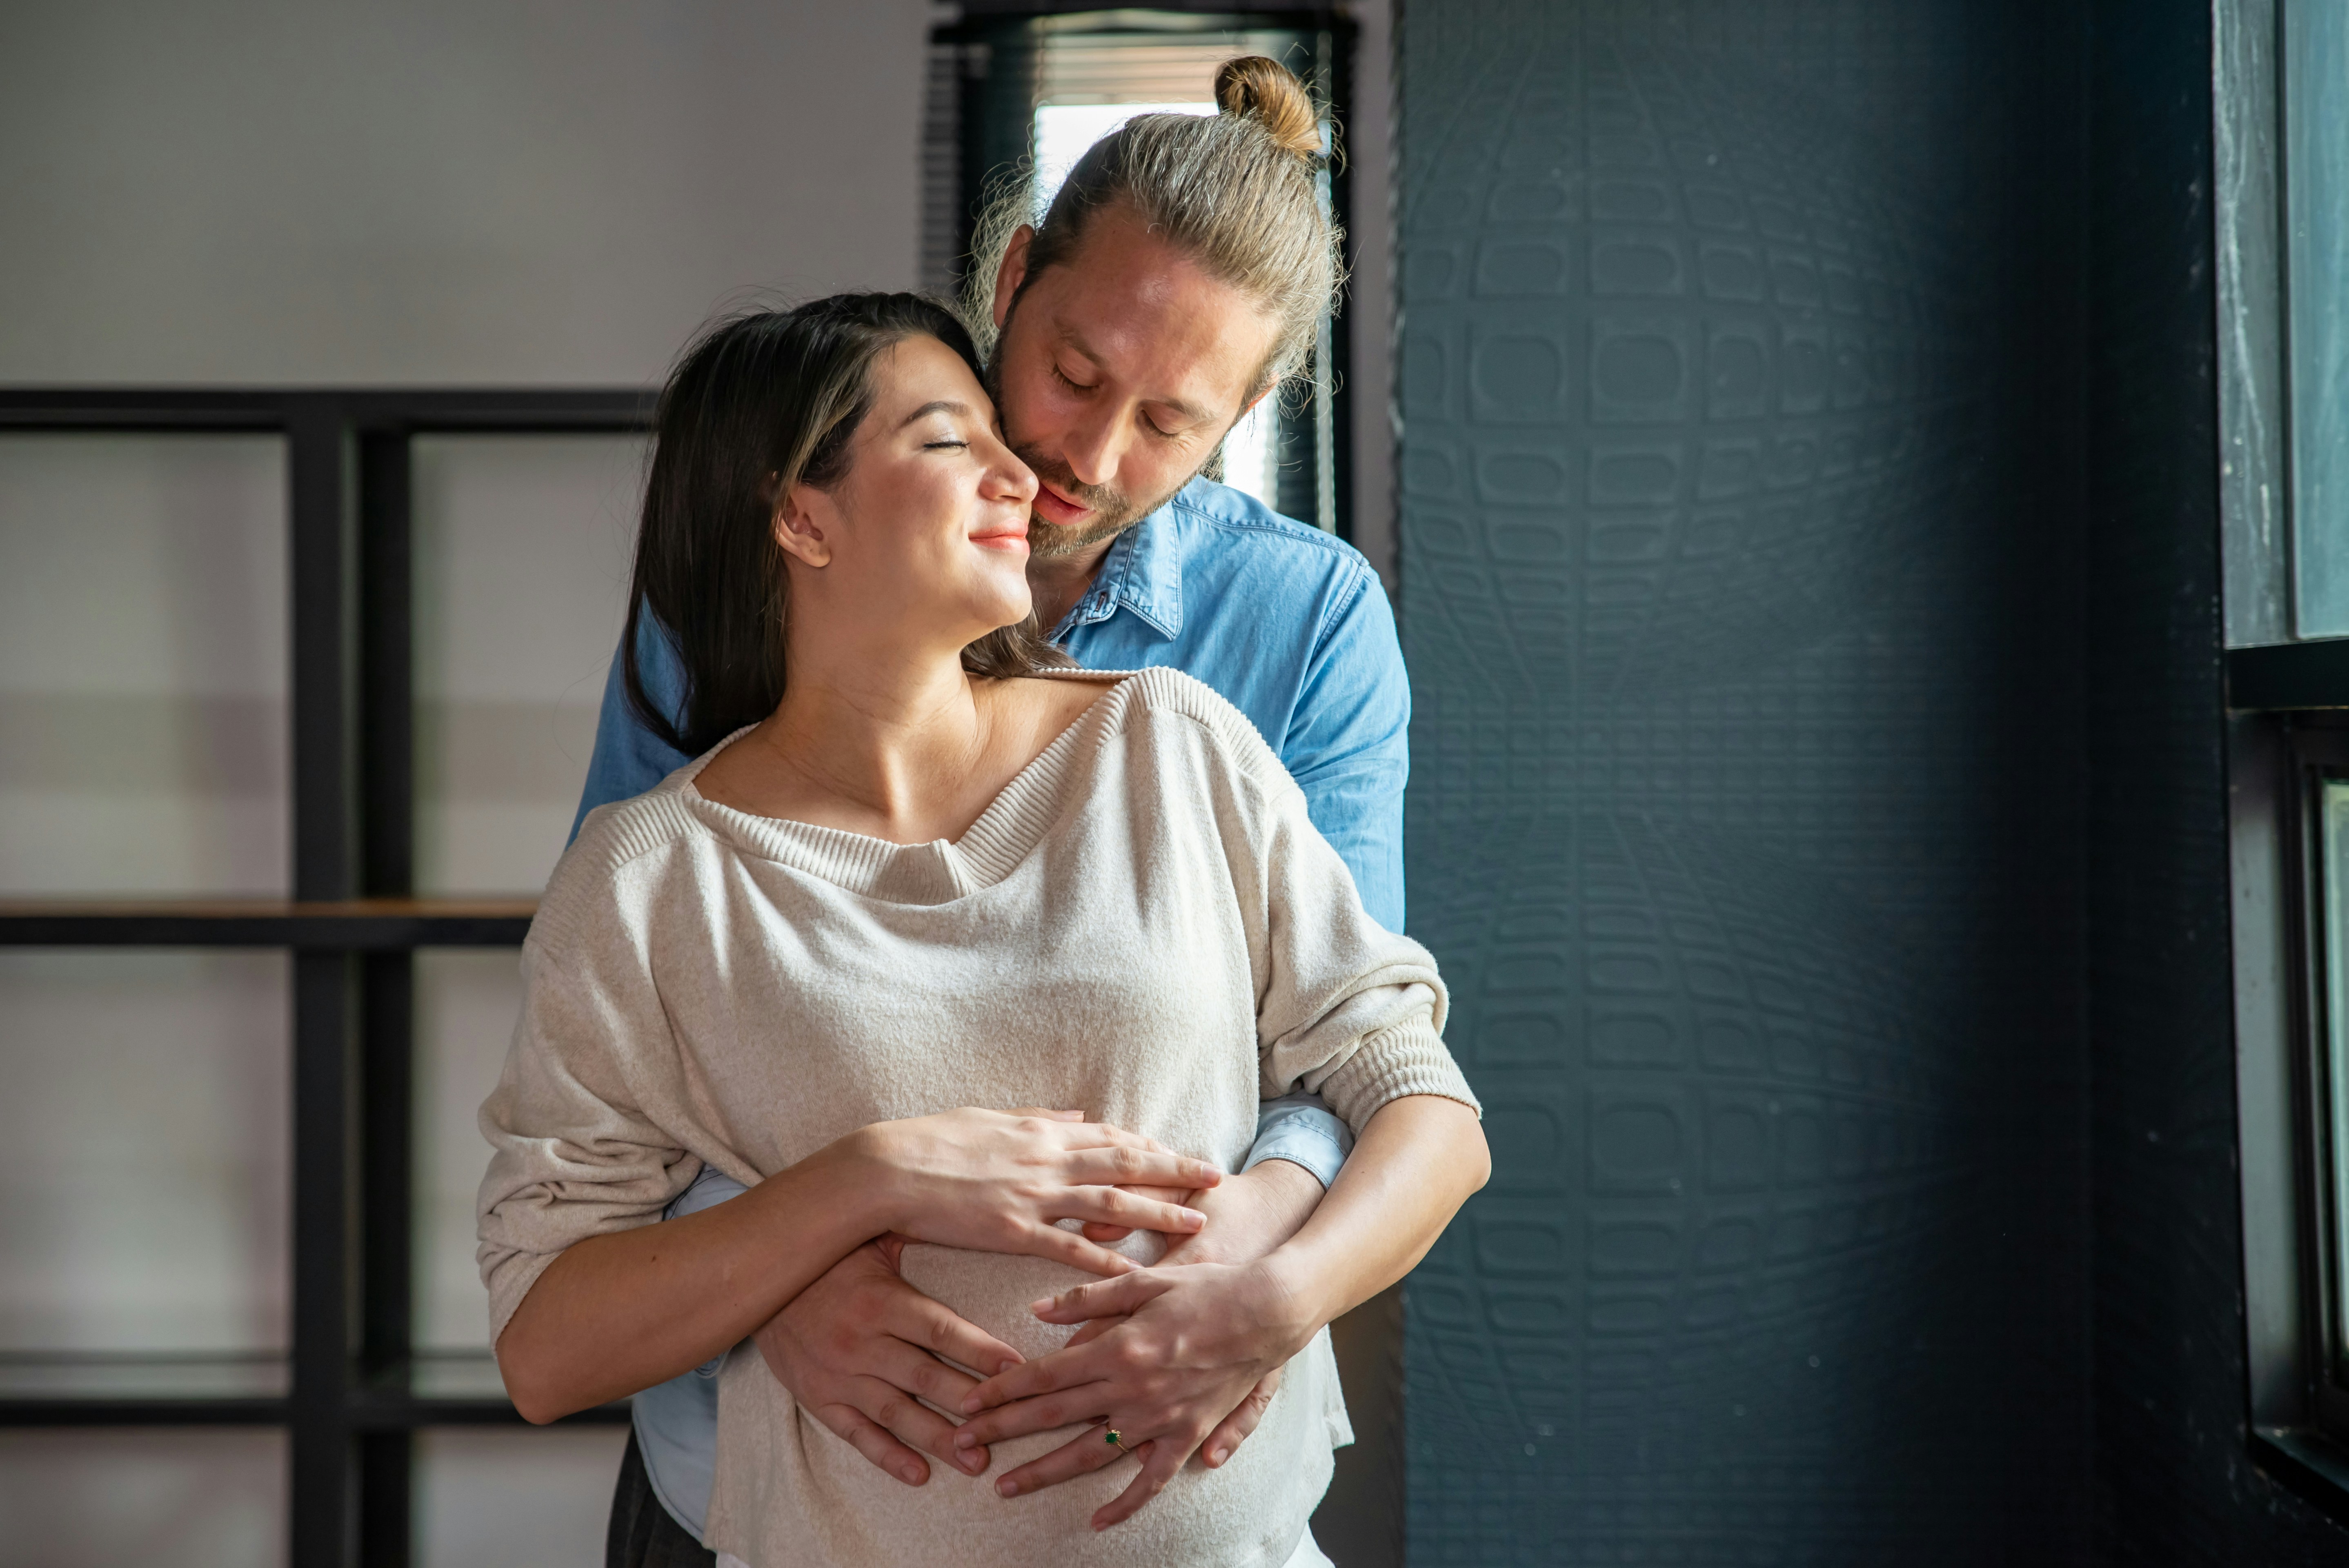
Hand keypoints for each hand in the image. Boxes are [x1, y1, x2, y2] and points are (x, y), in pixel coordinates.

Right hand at [752, 1238, 1024, 1487]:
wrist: (756, 1282)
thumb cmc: (829, 1258)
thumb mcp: (871, 1238)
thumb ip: (917, 1235)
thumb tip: (969, 1215)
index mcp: (882, 1302)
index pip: (941, 1331)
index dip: (981, 1351)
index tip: (1018, 1368)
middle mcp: (862, 1342)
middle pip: (926, 1378)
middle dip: (970, 1404)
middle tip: (1010, 1426)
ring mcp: (839, 1375)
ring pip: (896, 1413)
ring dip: (938, 1439)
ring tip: (976, 1461)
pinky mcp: (819, 1398)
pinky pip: (856, 1434)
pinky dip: (887, 1456)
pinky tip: (918, 1474)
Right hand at [855, 1108, 1219, 1276]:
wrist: (886, 1167)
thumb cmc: (931, 1140)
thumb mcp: (991, 1117)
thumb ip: (1039, 1118)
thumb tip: (1078, 1115)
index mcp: (1042, 1131)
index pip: (1111, 1137)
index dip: (1151, 1148)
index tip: (1182, 1155)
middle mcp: (1047, 1158)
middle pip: (1125, 1164)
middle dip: (1174, 1172)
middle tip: (1216, 1180)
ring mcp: (1033, 1195)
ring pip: (1111, 1204)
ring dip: (1157, 1213)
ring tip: (1196, 1223)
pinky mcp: (1012, 1230)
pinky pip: (1069, 1247)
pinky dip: (1105, 1260)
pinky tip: (1135, 1271)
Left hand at [954, 1258, 1315, 1529]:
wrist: (1269, 1312)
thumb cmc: (1207, 1288)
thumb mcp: (1145, 1280)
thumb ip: (1089, 1298)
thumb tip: (1037, 1312)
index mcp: (1116, 1347)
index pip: (1043, 1374)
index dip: (1000, 1389)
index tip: (968, 1402)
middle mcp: (1131, 1389)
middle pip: (1052, 1416)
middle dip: (1002, 1430)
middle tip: (961, 1445)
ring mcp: (1159, 1418)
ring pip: (1089, 1454)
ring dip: (1043, 1471)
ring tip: (1004, 1485)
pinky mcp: (1188, 1435)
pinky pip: (1151, 1479)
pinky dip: (1125, 1503)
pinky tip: (1099, 1519)